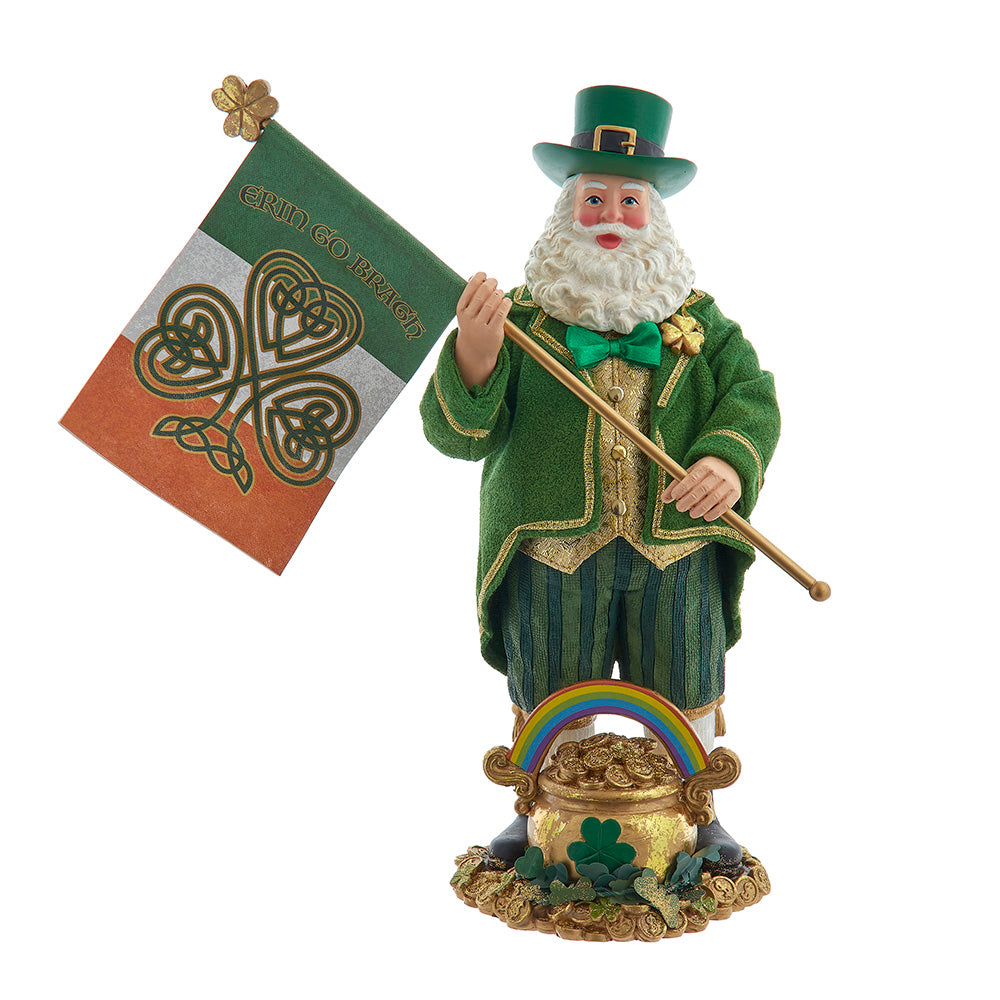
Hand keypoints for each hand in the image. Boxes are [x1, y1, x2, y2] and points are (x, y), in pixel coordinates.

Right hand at [455, 273, 510, 389]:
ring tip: (500, 293)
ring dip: (499, 294)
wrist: (475, 351)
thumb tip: (477, 276)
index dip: (478, 278)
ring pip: (492, 303)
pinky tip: (506, 302)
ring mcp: (480, 326)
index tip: (484, 275)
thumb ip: (472, 296)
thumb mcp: (467, 312)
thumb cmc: (473, 325)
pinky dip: (506, 304)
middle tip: (495, 282)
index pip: (470, 289)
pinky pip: (501, 313)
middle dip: (491, 284)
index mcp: (461, 310)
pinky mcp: (492, 332)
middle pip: (483, 293)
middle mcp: (469, 318)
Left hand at [662, 457, 741, 521]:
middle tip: (680, 508)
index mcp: (705, 466)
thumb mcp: (690, 472)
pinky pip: (725, 505)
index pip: (692, 477)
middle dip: (689, 500)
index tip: (674, 496)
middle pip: (702, 489)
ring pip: (714, 498)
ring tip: (692, 514)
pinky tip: (706, 517)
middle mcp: (718, 474)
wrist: (730, 466)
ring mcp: (728, 483)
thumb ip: (676, 484)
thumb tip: (663, 499)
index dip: (682, 487)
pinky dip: (715, 513)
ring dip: (701, 508)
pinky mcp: (736, 493)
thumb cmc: (705, 472)